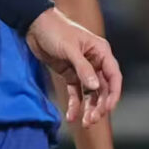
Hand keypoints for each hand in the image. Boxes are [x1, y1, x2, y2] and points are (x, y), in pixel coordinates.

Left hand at [27, 8, 121, 125]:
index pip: (114, 77)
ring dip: (89, 108)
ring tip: (84, 123)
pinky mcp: (70, 74)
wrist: (35, 26)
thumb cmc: (55, 31)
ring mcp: (83, 70)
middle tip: (92, 120)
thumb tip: (95, 88)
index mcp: (101, 52)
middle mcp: (96, 62)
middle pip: (103, 89)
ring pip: (91, 94)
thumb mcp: (70, 49)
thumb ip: (83, 69)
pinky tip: (71, 117)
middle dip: (100, 106)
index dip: (113, 94)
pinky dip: (75, 105)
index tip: (107, 109)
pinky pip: (76, 93)